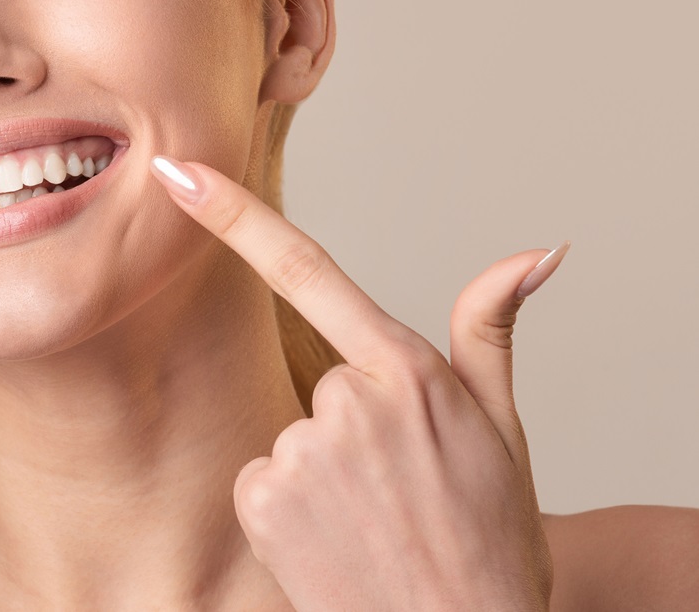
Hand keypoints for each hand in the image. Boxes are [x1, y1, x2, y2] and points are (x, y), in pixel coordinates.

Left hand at [150, 156, 560, 610]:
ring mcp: (302, 449)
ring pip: (288, 435)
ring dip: (319, 472)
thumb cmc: (489, 539)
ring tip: (370, 520)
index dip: (233, 214)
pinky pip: (260, 480)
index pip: (308, 267)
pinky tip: (333, 540)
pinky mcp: (262, 498)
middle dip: (347, 425)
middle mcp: (348, 399)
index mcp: (407, 369)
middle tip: (395, 486)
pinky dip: (287, 508)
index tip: (176, 171)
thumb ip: (491, 331)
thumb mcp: (503, 428)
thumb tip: (535, 253)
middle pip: (319, 382)